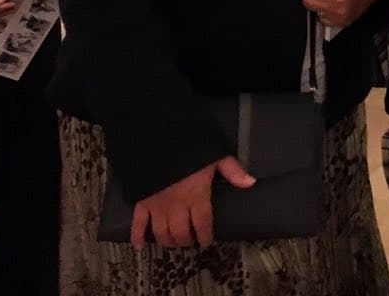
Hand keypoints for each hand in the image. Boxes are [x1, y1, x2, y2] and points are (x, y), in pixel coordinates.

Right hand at [130, 156, 254, 250]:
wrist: (159, 141)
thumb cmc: (191, 148)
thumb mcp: (216, 156)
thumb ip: (233, 172)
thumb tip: (250, 183)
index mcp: (196, 196)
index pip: (202, 223)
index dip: (205, 235)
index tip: (206, 242)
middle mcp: (176, 206)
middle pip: (181, 232)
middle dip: (186, 240)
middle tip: (190, 242)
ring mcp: (157, 206)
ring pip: (162, 232)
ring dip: (168, 241)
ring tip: (173, 243)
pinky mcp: (141, 202)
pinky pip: (138, 223)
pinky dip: (137, 237)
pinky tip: (139, 247)